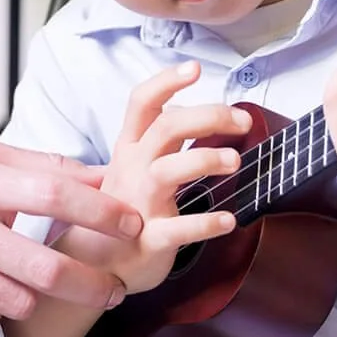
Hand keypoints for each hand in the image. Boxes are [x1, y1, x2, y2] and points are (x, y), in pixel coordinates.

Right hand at [0, 132, 146, 336]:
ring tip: (30, 283)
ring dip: (34, 297)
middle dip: (93, 284)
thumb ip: (38, 166)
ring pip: (16, 302)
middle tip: (113, 289)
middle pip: (46, 268)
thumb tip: (99, 175)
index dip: (104, 212)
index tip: (134, 223)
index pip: (57, 196)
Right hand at [60, 63, 242, 293]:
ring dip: (204, 159)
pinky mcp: (148, 241)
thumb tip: (188, 107)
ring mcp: (138, 205)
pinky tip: (229, 220)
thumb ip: (159, 140)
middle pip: (165, 127)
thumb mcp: (133, 168)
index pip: (142, 103)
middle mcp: (131, 170)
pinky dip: (206, 223)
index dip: (166, 81)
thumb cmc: (121, 213)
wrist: (94, 267)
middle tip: (242, 120)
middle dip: (207, 116)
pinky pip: (178, 229)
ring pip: (167, 171)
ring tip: (235, 161)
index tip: (194, 68)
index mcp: (129, 150)